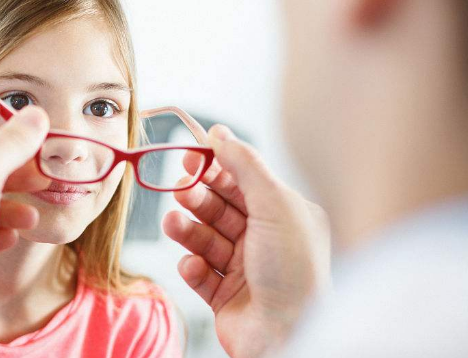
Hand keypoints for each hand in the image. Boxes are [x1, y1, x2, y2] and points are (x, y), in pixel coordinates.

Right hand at [162, 125, 330, 357]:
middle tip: (180, 191)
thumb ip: (245, 164)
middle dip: (198, 198)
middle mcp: (265, 239)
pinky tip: (194, 265)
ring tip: (173, 224)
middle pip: (220, 208)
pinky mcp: (226, 296)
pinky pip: (201, 273)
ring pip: (205, 238)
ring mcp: (245, 269)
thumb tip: (220, 132)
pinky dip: (193, 267)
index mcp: (284, 215)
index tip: (190, 156)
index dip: (216, 167)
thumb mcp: (274, 204)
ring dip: (187, 230)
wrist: (290, 337)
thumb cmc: (294, 270)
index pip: (243, 182)